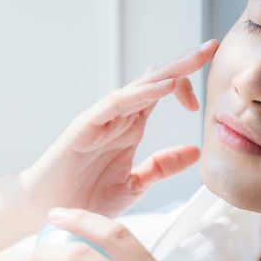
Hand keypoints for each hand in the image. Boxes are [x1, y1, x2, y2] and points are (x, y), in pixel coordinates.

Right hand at [19, 39, 218, 219]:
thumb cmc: (85, 198)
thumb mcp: (135, 185)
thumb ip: (161, 167)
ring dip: (168, 72)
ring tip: (194, 59)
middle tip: (211, 47)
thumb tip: (195, 151)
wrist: (48, 213)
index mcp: (131, 128)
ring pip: (139, 86)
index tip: (205, 99)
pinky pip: (117, 103)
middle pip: (155, 82)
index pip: (162, 94)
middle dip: (184, 64)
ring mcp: (101, 119)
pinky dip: (141, 93)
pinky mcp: (85, 126)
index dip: (186, 87)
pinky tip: (166, 86)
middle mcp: (118, 118)